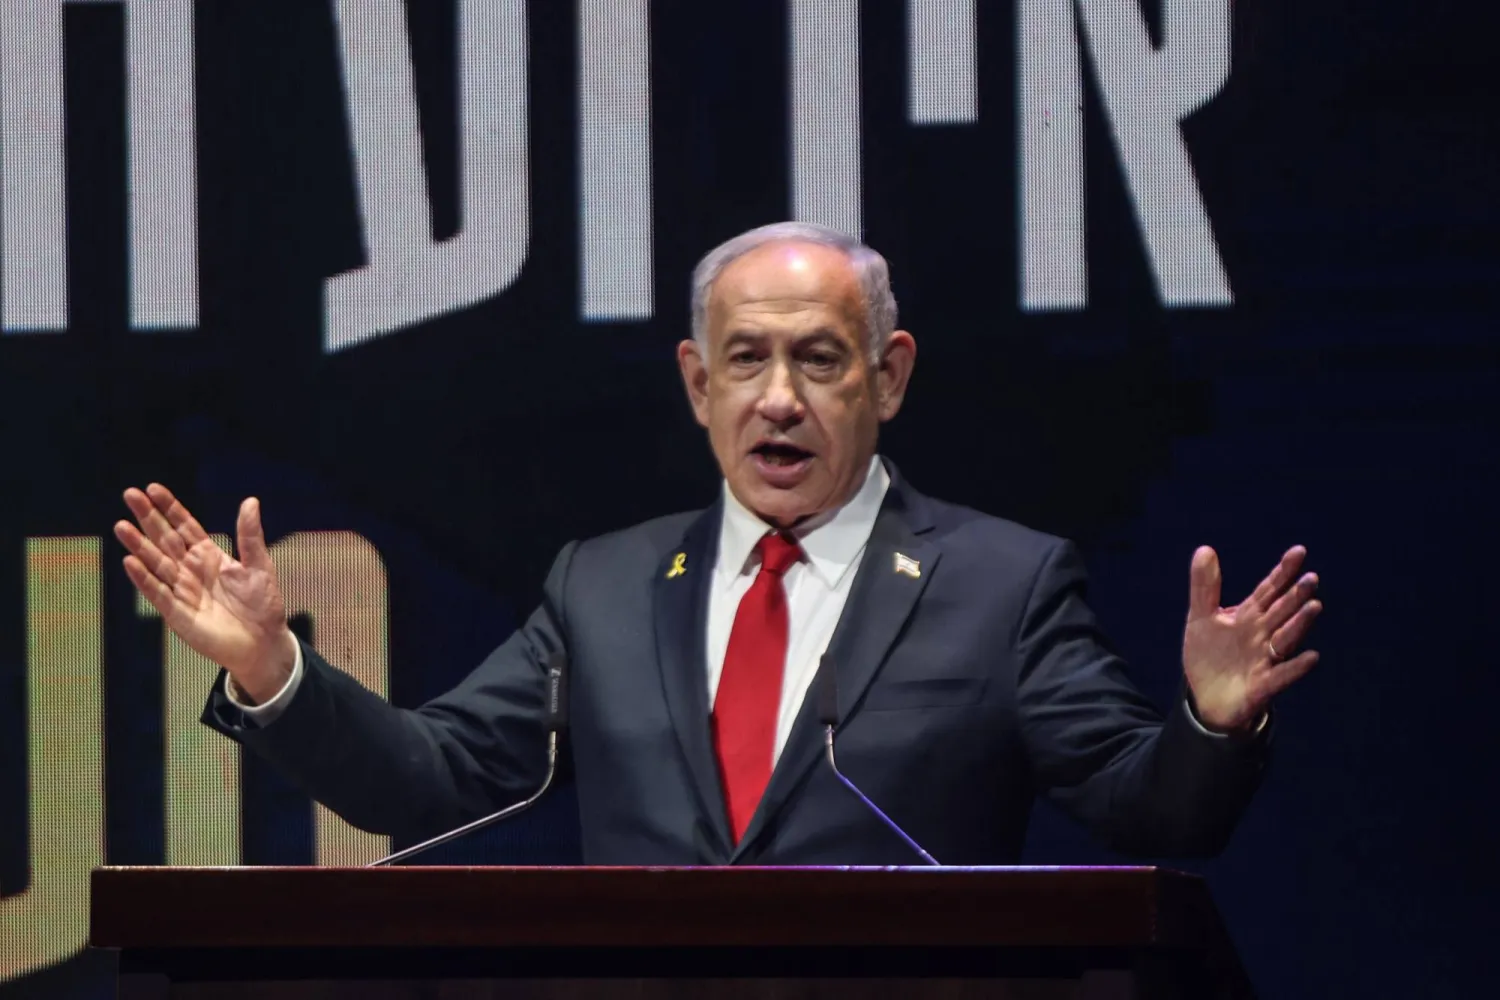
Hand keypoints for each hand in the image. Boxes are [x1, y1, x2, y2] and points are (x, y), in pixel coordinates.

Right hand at [115, 484, 294, 703]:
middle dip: (148, 518)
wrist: (263, 643)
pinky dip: (144, 578)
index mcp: (209, 556)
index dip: (170, 508)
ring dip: (139, 545)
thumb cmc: (262, 605)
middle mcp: (191, 570)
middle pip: (165, 539)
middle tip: (130, 494)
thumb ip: (249, 536)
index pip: (185, 527)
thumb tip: (250, 501)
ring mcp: (182, 591)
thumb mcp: (259, 565)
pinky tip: (131, 562)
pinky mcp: (178, 614)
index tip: (153, 488)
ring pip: (156, 563)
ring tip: (122, 525)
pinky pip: (158, 593)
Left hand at [1183, 545, 1321, 732]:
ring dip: (1299, 624)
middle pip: (1282, 611)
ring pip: (1285, 638)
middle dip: (1296, 595)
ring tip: (1314, 607)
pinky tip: (1310, 657)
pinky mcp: (1263, 685)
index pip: (1269, 589)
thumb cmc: (1209, 656)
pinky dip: (1295, 667)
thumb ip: (1205, 587)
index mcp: (1249, 616)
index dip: (1283, 571)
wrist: (1205, 698)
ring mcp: (1265, 659)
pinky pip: (1282, 675)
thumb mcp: (1201, 617)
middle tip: (1311, 578)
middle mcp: (1262, 635)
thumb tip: (1205, 548)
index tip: (1298, 551)